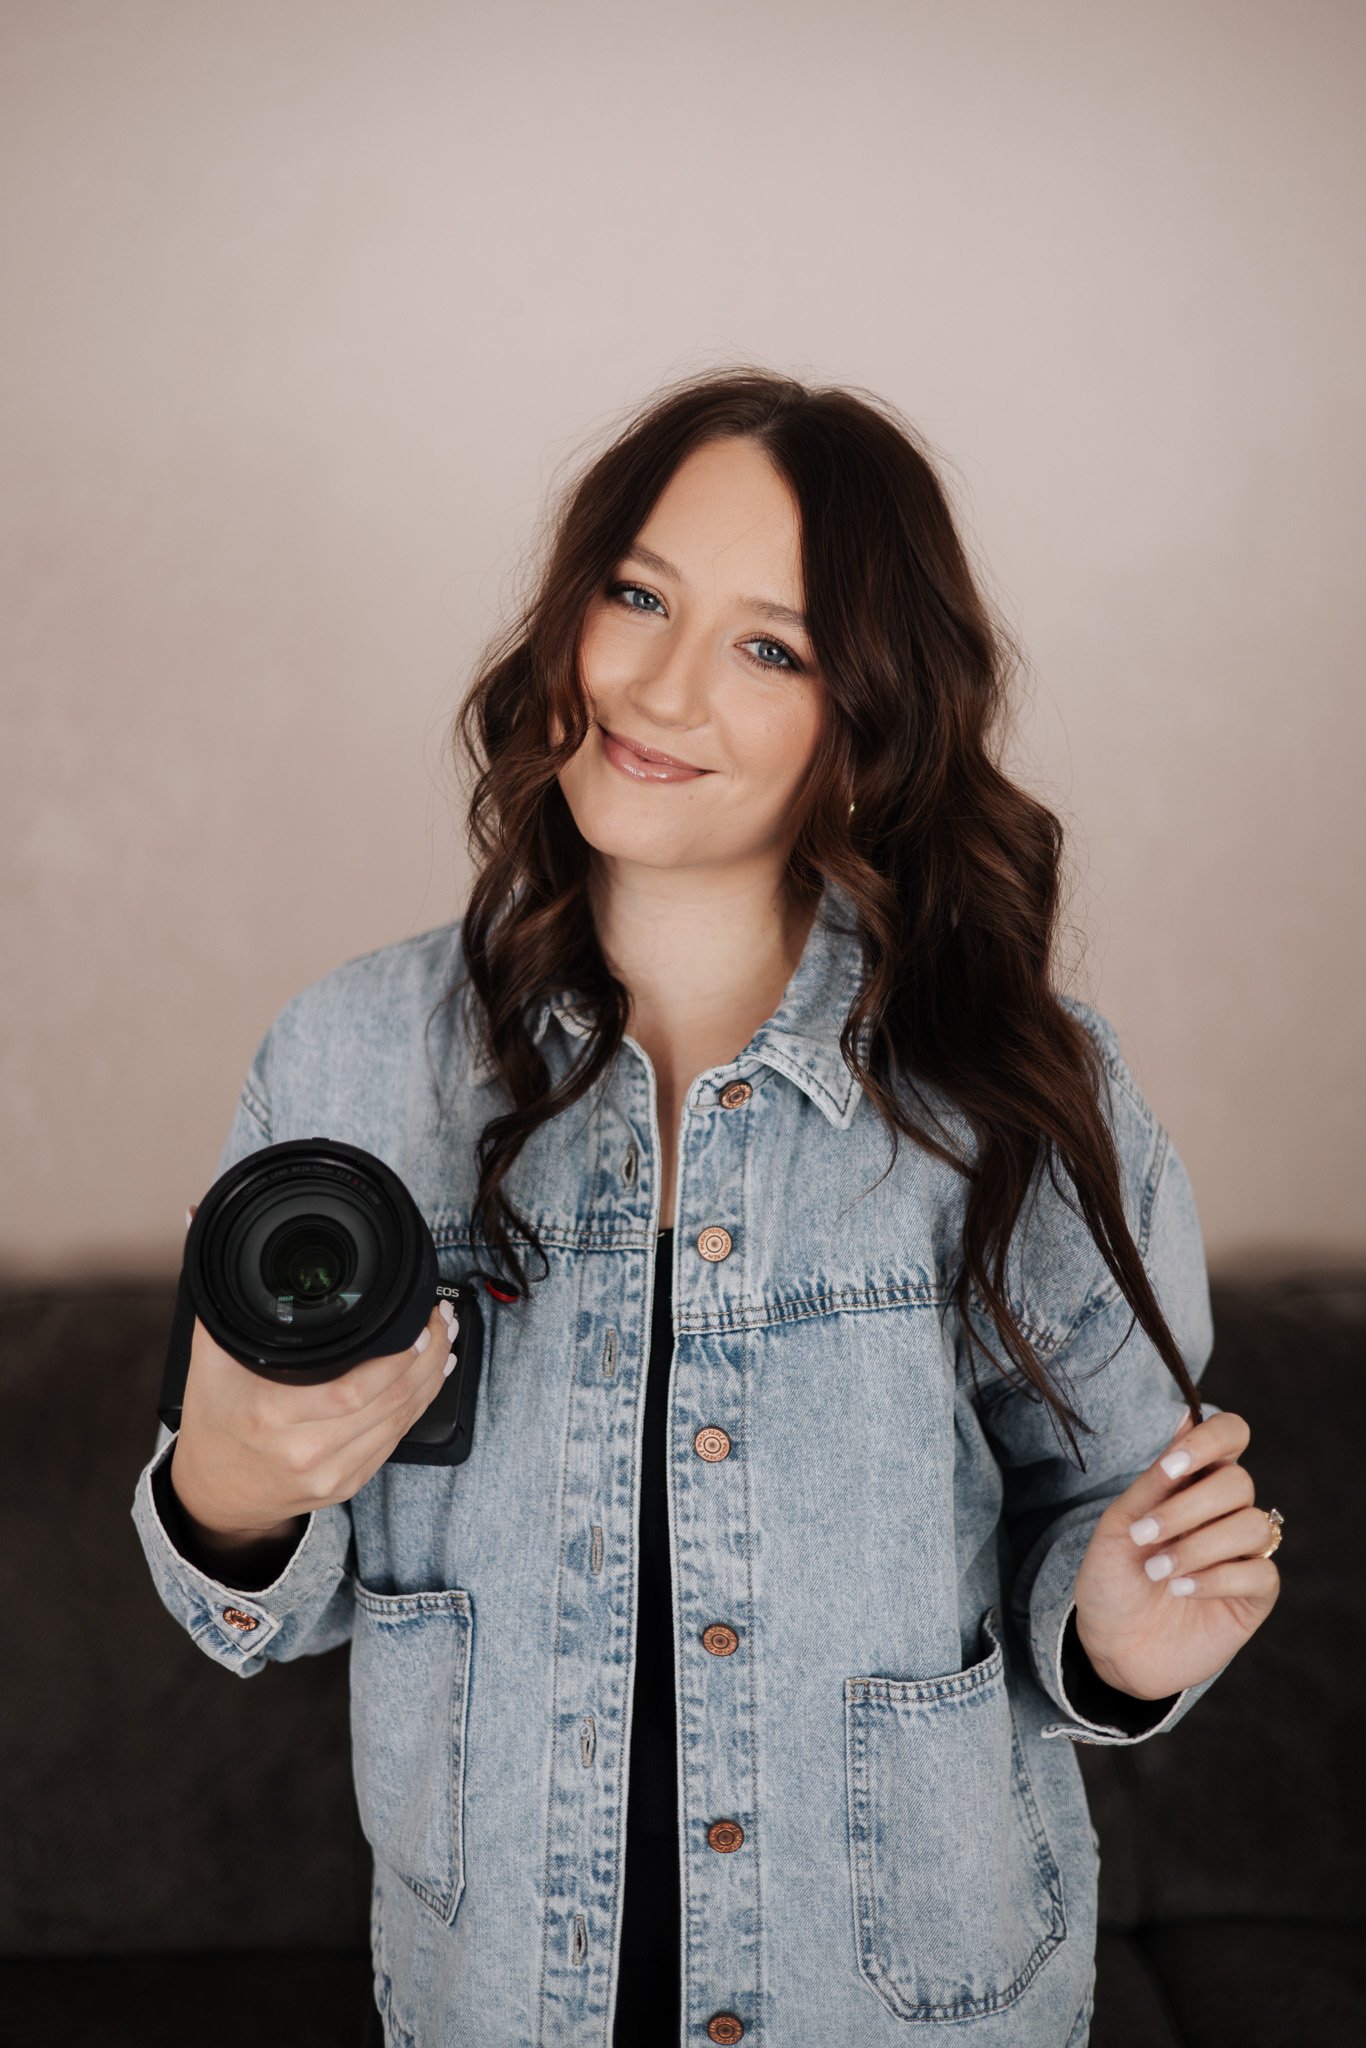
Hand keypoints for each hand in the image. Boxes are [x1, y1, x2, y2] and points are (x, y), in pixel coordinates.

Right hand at [170, 1200, 459, 1540]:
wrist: (215, 1493)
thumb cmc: (215, 1418)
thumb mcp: (207, 1358)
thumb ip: (216, 1290)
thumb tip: (197, 1217)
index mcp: (270, 1417)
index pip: (351, 1391)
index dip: (396, 1359)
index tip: (417, 1321)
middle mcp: (305, 1450)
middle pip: (390, 1403)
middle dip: (428, 1356)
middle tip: (441, 1318)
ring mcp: (331, 1473)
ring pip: (402, 1421)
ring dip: (433, 1377)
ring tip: (445, 1338)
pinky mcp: (349, 1484)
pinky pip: (396, 1440)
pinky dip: (419, 1405)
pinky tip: (433, 1377)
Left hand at [1071, 1408, 1280, 1700]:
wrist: (1110, 1644)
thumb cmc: (1113, 1577)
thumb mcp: (1120, 1524)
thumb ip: (1156, 1480)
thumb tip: (1184, 1418)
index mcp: (1193, 1482)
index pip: (1230, 1435)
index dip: (1210, 1441)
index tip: (1172, 1467)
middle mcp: (1224, 1512)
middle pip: (1238, 1482)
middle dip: (1187, 1508)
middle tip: (1143, 1535)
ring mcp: (1244, 1553)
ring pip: (1253, 1525)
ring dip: (1198, 1547)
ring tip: (1157, 1571)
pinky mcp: (1255, 1596)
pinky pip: (1260, 1572)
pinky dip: (1217, 1578)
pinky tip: (1181, 1589)